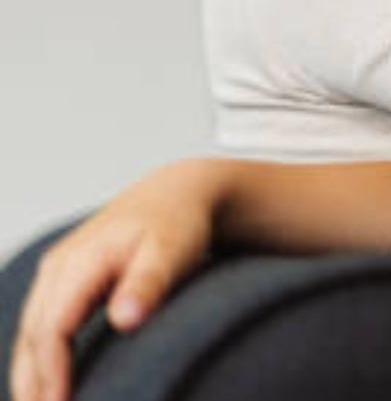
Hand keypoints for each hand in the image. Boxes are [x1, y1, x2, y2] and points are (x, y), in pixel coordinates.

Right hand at [10, 160, 224, 400]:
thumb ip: (149, 284)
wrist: (174, 195)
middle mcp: (58, 267)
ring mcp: (55, 273)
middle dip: (31, 382)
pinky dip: (36, 358)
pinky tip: (43, 385)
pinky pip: (39, 325)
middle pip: (31, 334)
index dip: (52, 371)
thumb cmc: (177, 225)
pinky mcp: (61, 281)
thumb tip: (124, 320)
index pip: (53, 327)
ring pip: (28, 332)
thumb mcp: (172, 250)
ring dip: (27, 374)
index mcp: (81, 261)